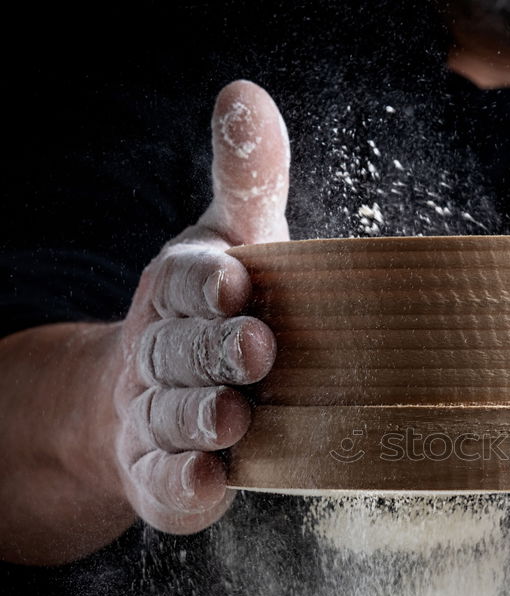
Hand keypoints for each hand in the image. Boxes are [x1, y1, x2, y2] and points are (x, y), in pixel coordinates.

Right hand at [112, 80, 289, 533]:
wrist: (151, 401)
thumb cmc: (213, 314)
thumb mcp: (232, 241)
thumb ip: (245, 181)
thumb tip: (246, 94)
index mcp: (183, 294)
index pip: (188, 282)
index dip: (207, 283)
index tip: (236, 280)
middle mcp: (164, 354)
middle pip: (181, 351)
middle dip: (213, 350)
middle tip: (256, 349)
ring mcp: (158, 418)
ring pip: (174, 418)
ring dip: (201, 417)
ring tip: (234, 416)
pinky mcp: (165, 476)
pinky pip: (168, 483)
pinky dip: (183, 483)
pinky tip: (205, 480)